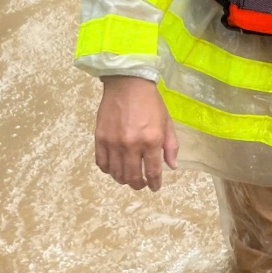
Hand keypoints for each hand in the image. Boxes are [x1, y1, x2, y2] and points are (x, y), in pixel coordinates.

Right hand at [95, 76, 178, 190]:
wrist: (127, 84)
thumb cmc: (151, 103)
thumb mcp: (167, 122)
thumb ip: (170, 146)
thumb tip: (171, 167)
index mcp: (151, 141)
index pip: (153, 171)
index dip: (154, 183)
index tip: (155, 188)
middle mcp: (132, 145)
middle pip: (133, 176)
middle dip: (138, 185)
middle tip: (141, 185)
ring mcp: (114, 143)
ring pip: (116, 173)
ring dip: (123, 179)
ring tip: (129, 178)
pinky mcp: (100, 139)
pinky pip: (102, 163)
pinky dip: (108, 170)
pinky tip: (114, 168)